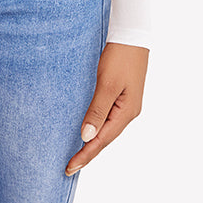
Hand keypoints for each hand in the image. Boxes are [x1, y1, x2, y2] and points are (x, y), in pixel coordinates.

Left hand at [65, 42, 148, 175]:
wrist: (132, 35)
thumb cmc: (120, 56)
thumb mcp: (106, 84)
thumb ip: (97, 110)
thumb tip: (86, 136)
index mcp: (127, 113)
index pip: (102, 141)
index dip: (86, 155)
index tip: (70, 167)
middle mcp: (128, 112)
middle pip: (105, 139)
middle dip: (88, 153)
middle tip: (70, 167)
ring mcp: (126, 104)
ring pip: (107, 130)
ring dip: (92, 143)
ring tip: (77, 155)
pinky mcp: (121, 95)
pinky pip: (107, 118)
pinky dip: (97, 128)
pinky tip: (88, 131)